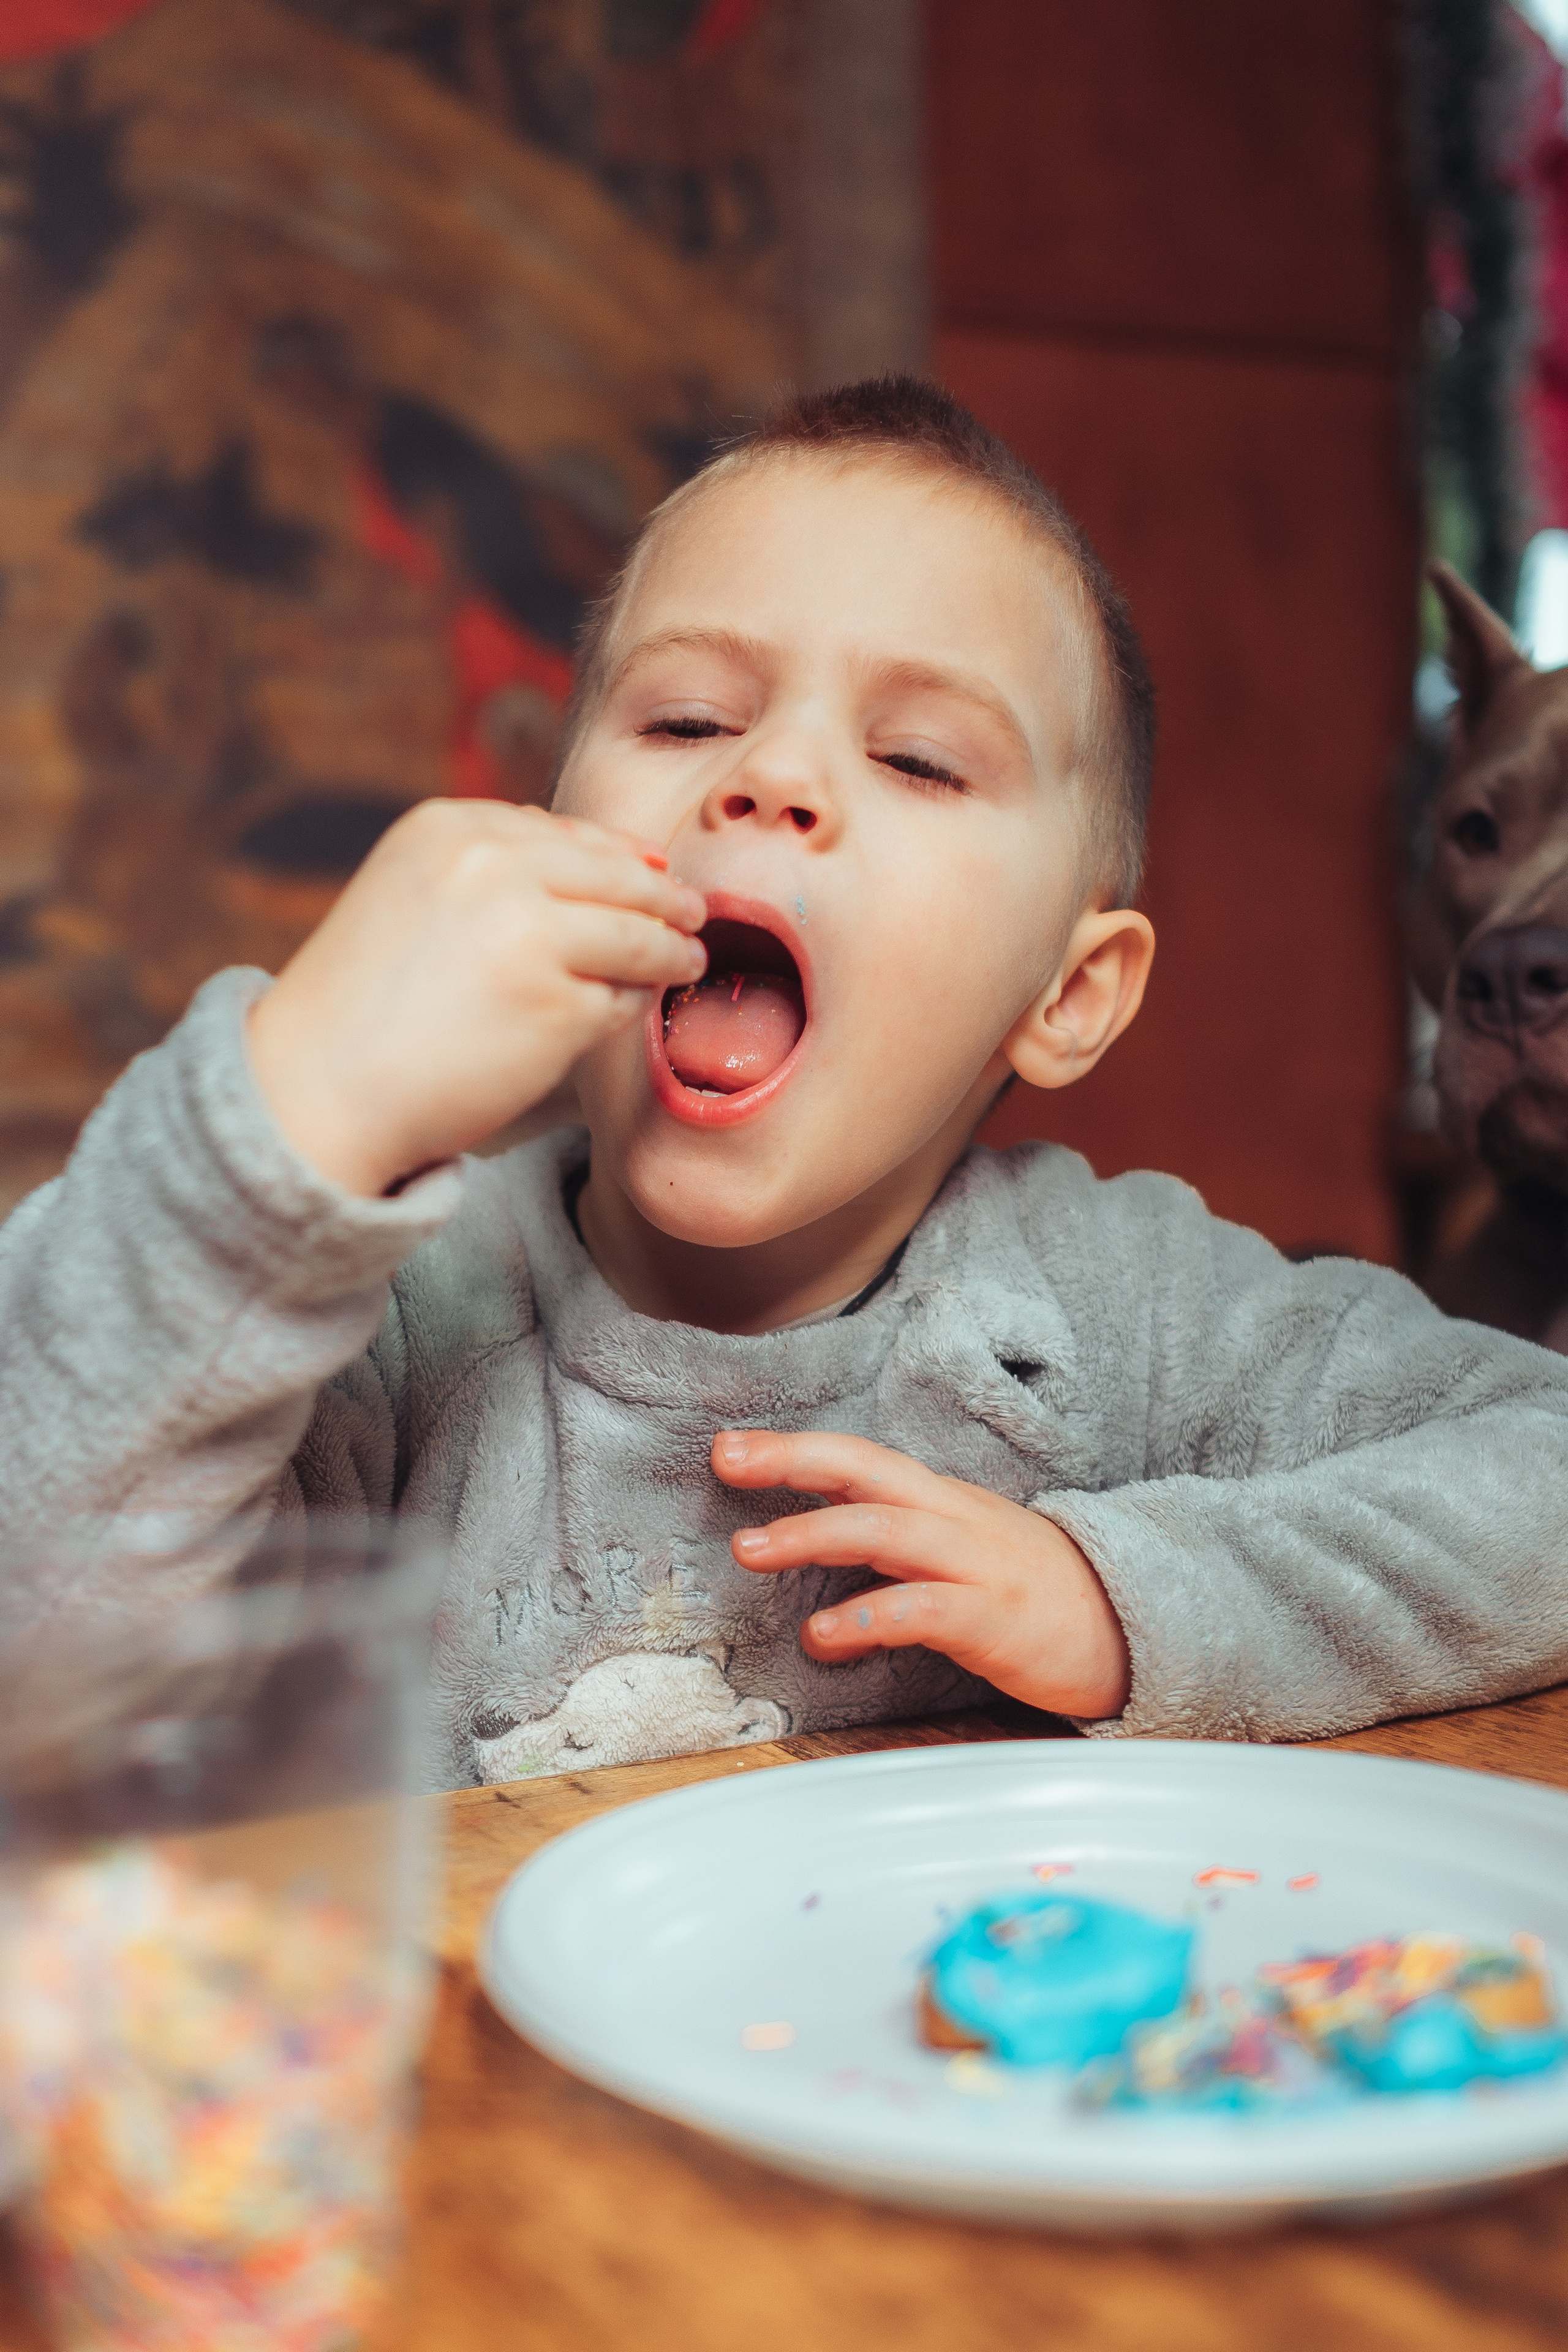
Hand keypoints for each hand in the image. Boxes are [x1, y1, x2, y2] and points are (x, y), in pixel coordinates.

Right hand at [248, 800, 706, 1194]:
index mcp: (451, 828)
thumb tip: (603, 862)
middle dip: (665, 899)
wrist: (313, 1091)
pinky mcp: (558, 1007)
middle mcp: (495, 868)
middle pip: (618, 876)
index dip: (619, 856)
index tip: (652, 874)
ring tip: (686, 961)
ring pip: (637, 936)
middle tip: (696, 916)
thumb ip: (492, 869)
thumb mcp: (410, 894)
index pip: (566, 833)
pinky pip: (622, 998)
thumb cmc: (362, 1005)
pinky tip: (633, 1009)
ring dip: (671, 951)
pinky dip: (634, 1003)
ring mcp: (532, 936)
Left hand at [713, 1429, 1129, 1719]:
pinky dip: (866, 1618)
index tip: (731, 1446)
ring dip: (810, 1534)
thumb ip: (896, 1541)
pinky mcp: (992, 1619)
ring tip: (749, 1549)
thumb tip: (822, 1537)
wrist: (1131, 1627)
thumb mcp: (962, 1550)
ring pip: (883, 1531)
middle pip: (865, 1472)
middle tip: (725, 1460)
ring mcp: (974, 1565)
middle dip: (792, 1460)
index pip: (861, 1460)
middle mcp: (953, 1520)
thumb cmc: (1035, 1593)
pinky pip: (921, 1610)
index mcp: (942, 1503)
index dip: (796, 1449)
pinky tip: (822, 1638)